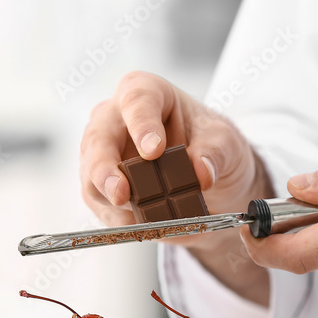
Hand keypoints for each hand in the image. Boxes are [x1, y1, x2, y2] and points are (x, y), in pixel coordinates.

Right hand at [79, 71, 270, 243]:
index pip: (136, 101)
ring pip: (91, 177)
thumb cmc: (212, 147)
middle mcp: (116, 120)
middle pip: (98, 140)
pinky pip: (100, 206)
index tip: (154, 150)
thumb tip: (202, 172)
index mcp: (147, 93)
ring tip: (139, 216)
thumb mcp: (226, 143)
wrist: (211, 182)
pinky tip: (141, 223)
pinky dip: (119, 219)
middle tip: (122, 193)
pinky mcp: (101, 187)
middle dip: (105, 170)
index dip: (141, 124)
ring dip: (111, 201)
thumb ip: (214, 153)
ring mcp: (103, 154)